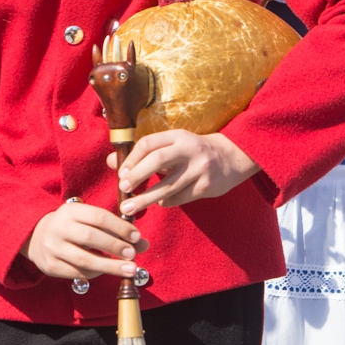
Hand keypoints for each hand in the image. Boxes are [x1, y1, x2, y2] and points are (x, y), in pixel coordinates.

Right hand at [21, 201, 147, 280]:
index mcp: (70, 211)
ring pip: (84, 259)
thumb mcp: (89, 220)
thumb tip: (143, 243)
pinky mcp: (51, 266)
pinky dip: (96, 274)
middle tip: (133, 254)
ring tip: (129, 269)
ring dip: (110, 266)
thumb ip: (115, 229)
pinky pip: (77, 273)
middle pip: (90, 237)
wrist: (37, 237)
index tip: (136, 236)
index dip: (120, 227)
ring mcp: (53, 248)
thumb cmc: (73, 227)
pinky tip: (107, 272)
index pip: (98, 217)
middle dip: (115, 246)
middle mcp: (59, 228)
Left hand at [114, 131, 259, 215]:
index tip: (121, 173)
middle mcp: (189, 149)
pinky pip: (180, 198)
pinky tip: (159, 203)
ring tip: (130, 208)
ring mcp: (199, 168)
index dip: (131, 159)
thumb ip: (144, 154)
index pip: (148, 143)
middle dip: (136, 176)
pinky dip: (166, 202)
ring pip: (168, 186)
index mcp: (178, 136)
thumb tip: (112, 162)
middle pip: (157, 161)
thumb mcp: (173, 146)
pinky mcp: (206, 186)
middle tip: (123, 189)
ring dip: (146, 199)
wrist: (232, 157)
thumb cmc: (194, 151)